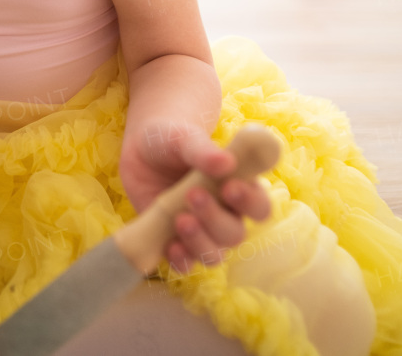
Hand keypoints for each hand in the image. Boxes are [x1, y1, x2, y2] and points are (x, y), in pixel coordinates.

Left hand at [119, 120, 270, 273]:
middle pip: (234, 233)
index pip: (259, 206)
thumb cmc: (172, 139)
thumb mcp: (183, 137)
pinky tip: (170, 246)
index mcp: (239, 188)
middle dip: (215, 219)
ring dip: (200, 242)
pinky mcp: (175, 240)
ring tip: (181, 220)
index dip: (250, 202)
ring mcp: (200, 231)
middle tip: (193, 195)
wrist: (142, 149)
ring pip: (214, 253)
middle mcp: (224, 215)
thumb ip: (203, 150)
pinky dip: (181, 260)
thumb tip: (225, 162)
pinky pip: (186, 262)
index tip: (230, 187)